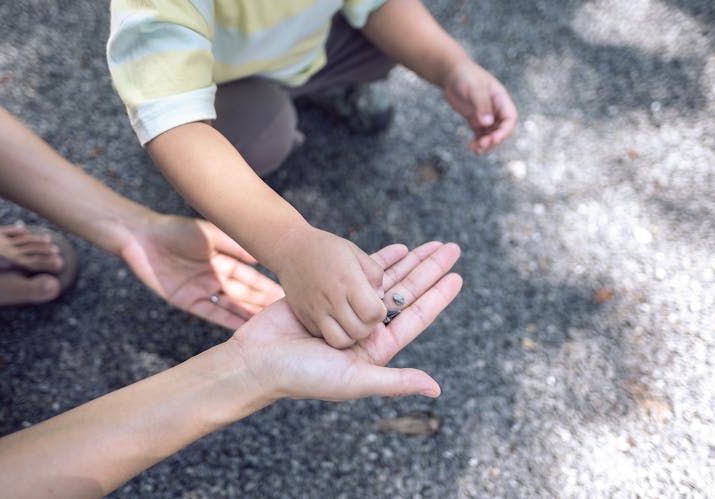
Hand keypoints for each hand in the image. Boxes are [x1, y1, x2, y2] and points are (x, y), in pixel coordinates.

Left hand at [120, 214, 283, 328]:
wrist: (141, 237)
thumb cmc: (176, 229)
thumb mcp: (211, 233)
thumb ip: (236, 247)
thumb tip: (261, 257)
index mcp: (225, 260)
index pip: (252, 276)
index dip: (268, 287)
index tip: (288, 295)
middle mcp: (217, 277)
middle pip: (245, 294)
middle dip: (264, 305)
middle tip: (288, 317)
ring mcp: (203, 290)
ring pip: (232, 306)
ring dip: (249, 316)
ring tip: (271, 327)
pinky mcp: (187, 301)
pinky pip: (211, 313)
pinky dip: (227, 321)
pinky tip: (244, 329)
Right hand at [232, 241, 461, 400]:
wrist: (257, 361)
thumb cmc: (303, 376)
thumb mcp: (354, 380)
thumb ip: (396, 382)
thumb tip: (436, 388)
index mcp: (377, 348)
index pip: (415, 316)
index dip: (437, 296)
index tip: (457, 275)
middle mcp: (367, 329)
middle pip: (406, 293)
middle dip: (429, 271)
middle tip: (452, 248)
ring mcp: (348, 310)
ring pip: (387, 280)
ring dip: (409, 261)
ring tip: (430, 243)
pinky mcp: (330, 296)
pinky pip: (361, 273)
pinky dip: (379, 260)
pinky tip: (397, 248)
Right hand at [274, 227, 386, 348]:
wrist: (290, 249)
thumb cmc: (328, 249)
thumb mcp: (356, 254)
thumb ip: (375, 275)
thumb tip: (380, 298)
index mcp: (348, 281)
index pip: (374, 313)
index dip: (379, 311)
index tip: (375, 303)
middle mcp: (331, 299)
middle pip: (360, 331)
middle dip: (368, 325)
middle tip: (363, 313)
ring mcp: (316, 311)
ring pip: (341, 340)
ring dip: (350, 333)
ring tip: (350, 320)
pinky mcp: (304, 317)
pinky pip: (324, 336)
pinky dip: (332, 332)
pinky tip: (334, 318)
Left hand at [443, 60, 517, 152]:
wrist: (451, 73)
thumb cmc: (465, 76)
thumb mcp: (474, 89)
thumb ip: (481, 105)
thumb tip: (487, 123)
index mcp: (500, 99)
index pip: (510, 118)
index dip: (505, 131)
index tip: (493, 139)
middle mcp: (496, 108)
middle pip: (501, 129)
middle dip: (493, 140)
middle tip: (481, 146)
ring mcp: (486, 115)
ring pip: (491, 134)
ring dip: (485, 144)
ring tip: (473, 148)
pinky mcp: (475, 119)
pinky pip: (480, 134)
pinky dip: (477, 141)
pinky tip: (470, 146)